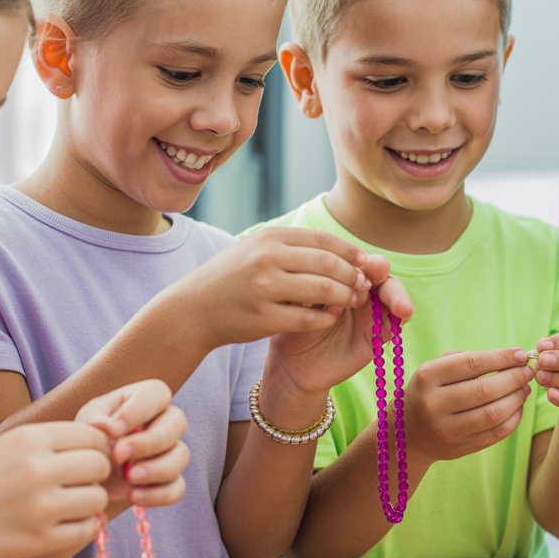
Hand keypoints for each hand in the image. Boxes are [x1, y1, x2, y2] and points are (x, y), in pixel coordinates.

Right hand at [0, 421, 112, 557]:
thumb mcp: (6, 444)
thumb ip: (50, 442)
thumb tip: (101, 443)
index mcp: (30, 438)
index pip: (94, 436)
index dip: (96, 448)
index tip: (86, 458)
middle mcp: (39, 468)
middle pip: (101, 465)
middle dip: (95, 474)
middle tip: (77, 483)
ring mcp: (41, 506)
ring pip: (97, 499)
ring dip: (88, 503)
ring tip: (66, 505)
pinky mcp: (39, 540)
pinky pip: (86, 530)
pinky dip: (81, 528)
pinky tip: (62, 525)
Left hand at [76, 380, 189, 507]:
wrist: (86, 473)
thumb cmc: (89, 438)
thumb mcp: (86, 424)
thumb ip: (96, 421)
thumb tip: (108, 426)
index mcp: (145, 399)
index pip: (156, 394)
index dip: (138, 411)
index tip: (113, 431)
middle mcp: (164, 422)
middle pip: (178, 423)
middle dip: (149, 442)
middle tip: (119, 455)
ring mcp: (170, 452)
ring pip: (181, 456)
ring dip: (156, 469)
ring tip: (128, 478)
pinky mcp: (169, 480)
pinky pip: (177, 488)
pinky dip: (158, 495)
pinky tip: (133, 496)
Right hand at [171, 227, 372, 348]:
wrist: (194, 309)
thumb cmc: (232, 278)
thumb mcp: (256, 249)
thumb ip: (292, 246)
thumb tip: (339, 249)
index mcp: (269, 238)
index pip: (322, 240)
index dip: (349, 251)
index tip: (364, 262)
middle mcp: (267, 259)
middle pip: (327, 264)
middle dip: (352, 275)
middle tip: (363, 285)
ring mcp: (264, 289)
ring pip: (322, 291)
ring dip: (344, 297)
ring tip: (351, 301)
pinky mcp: (263, 318)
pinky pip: (308, 319)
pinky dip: (325, 318)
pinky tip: (330, 318)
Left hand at [265, 261, 414, 397]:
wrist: (293, 365)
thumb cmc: (292, 327)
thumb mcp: (298, 305)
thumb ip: (315, 290)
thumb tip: (332, 279)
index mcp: (339, 276)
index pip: (353, 259)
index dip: (356, 257)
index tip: (357, 261)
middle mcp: (358, 290)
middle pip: (378, 272)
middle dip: (380, 270)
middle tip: (379, 270)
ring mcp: (370, 311)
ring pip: (392, 294)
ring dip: (397, 296)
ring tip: (399, 305)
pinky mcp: (378, 335)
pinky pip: (395, 323)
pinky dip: (400, 318)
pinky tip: (401, 316)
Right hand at [403, 348, 534, 463]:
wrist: (407, 433)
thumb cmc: (429, 392)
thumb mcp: (435, 370)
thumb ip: (467, 360)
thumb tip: (513, 359)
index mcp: (427, 376)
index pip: (473, 363)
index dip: (502, 358)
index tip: (522, 354)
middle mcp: (433, 403)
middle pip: (486, 389)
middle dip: (515, 378)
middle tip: (529, 371)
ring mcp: (445, 429)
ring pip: (494, 413)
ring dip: (517, 399)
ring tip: (525, 388)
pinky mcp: (458, 448)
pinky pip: (495, 434)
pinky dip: (513, 419)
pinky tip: (517, 407)